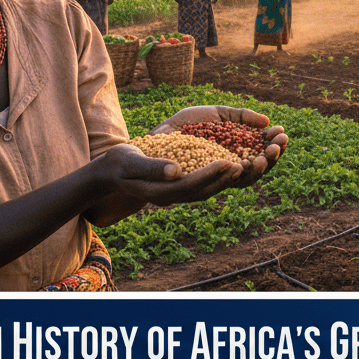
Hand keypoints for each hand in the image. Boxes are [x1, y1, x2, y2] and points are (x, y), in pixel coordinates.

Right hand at [93, 144, 246, 207]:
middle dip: (226, 178)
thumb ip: (152, 167)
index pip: (191, 184)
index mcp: (160, 192)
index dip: (211, 174)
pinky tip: (233, 163)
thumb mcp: (131, 162)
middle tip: (247, 164)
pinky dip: (219, 175)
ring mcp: (176, 194)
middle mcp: (172, 196)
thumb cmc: (118, 164)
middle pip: (204, 190)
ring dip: (228, 179)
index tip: (229, 161)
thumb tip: (175, 170)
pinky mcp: (179, 186)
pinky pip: (204, 184)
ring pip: (207, 190)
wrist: (110, 173)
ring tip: (246, 164)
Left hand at [149, 105, 287, 186]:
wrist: (155, 136)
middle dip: (271, 158)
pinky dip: (231, 177)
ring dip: (256, 170)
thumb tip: (267, 122)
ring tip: (263, 157)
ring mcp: (215, 179)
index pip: (262, 153)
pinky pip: (219, 185)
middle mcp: (229, 170)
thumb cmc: (185, 127)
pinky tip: (239, 164)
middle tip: (277, 145)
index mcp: (236, 153)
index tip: (282, 133)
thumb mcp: (217, 115)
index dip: (274, 145)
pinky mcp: (201, 187)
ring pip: (242, 180)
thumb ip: (241, 117)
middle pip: (257, 169)